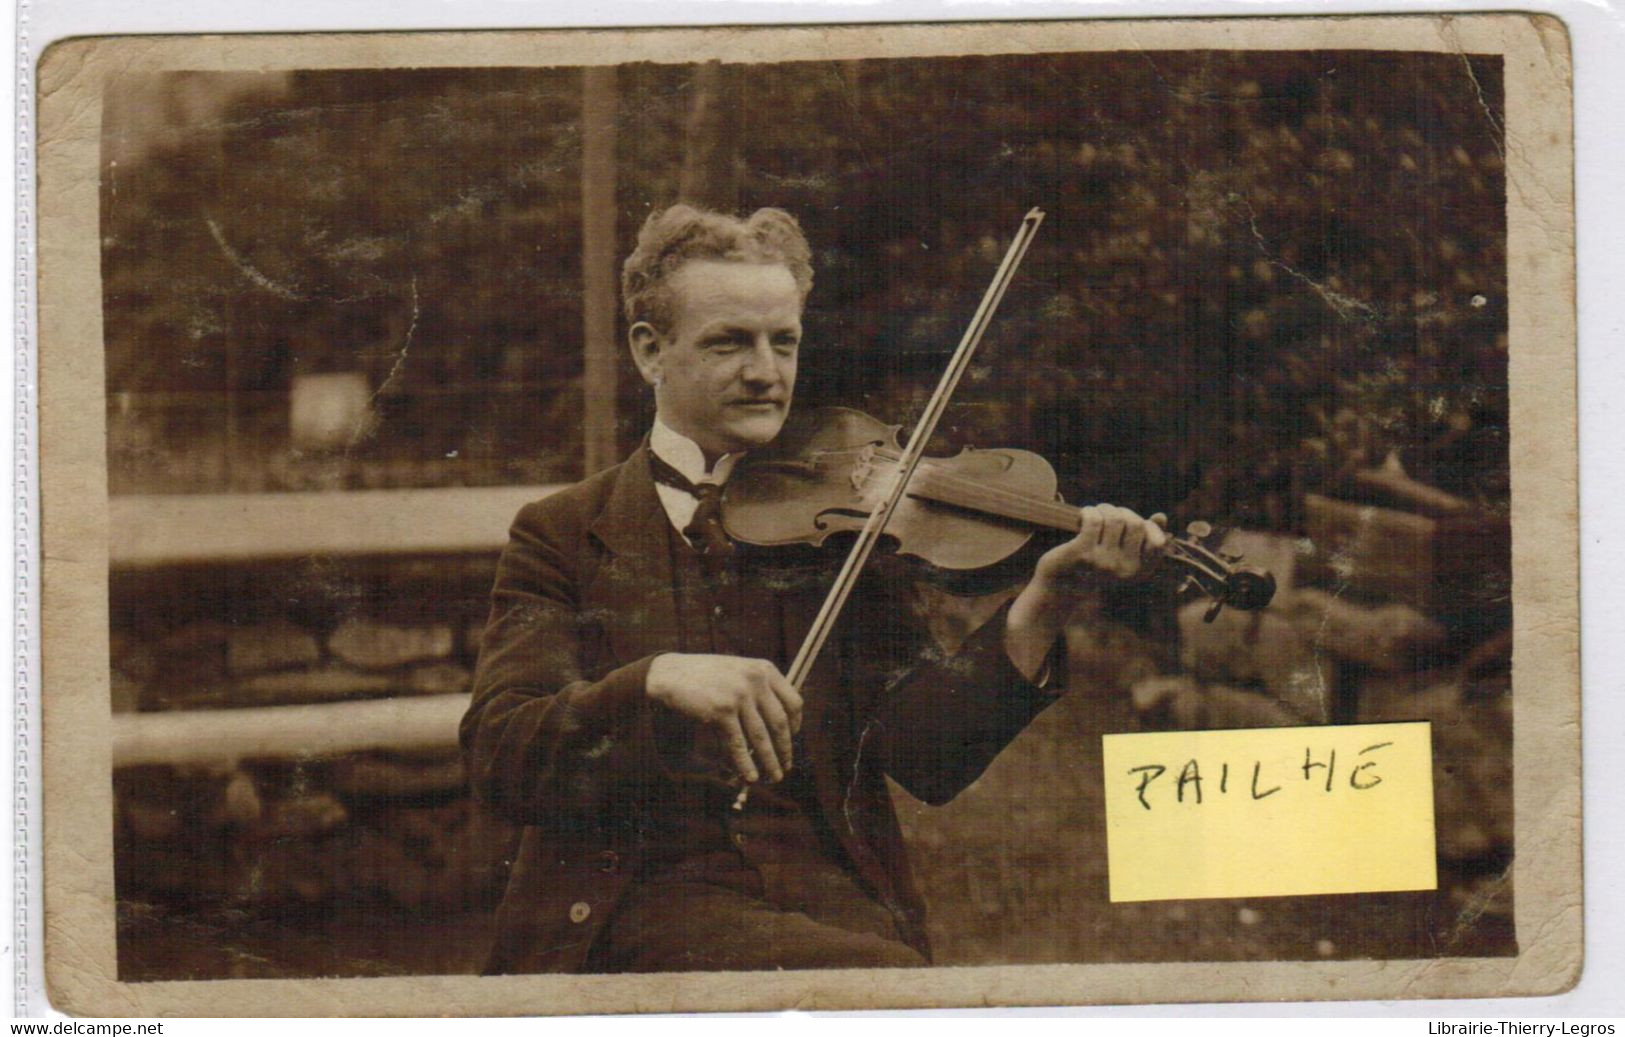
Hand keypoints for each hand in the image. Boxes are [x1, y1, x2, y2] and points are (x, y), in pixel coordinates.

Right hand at [645, 654, 802, 783]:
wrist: (669, 674)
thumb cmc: (704, 677)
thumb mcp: (737, 673)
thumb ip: (758, 691)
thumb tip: (777, 730)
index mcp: (764, 669)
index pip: (793, 702)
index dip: (796, 725)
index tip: (793, 739)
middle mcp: (755, 680)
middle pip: (780, 723)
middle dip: (785, 750)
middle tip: (786, 767)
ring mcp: (739, 695)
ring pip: (761, 737)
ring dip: (769, 761)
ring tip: (773, 777)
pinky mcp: (721, 710)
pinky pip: (737, 744)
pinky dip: (744, 764)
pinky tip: (749, 776)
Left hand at [1005, 505, 1168, 682]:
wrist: (1060, 587)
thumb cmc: (1093, 566)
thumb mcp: (1121, 556)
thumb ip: (1143, 537)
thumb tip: (1161, 516)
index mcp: (1138, 573)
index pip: (1158, 542)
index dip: (1151, 528)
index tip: (1137, 523)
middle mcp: (1124, 570)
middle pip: (1135, 524)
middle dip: (1122, 512)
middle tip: (1107, 514)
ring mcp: (1103, 563)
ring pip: (1115, 519)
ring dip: (1104, 509)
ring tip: (1095, 513)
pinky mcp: (1083, 554)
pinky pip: (1094, 520)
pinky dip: (1089, 511)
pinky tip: (1083, 515)